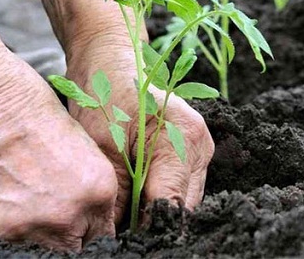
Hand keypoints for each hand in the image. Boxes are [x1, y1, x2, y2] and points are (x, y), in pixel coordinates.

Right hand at [0, 44, 117, 250]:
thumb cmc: (26, 103)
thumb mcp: (77, 140)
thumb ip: (87, 182)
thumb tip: (86, 208)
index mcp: (97, 189)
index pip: (102, 233)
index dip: (89, 228)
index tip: (79, 224)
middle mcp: (66, 214)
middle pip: (72, 247)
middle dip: (65, 232)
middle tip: (47, 208)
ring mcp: (24, 226)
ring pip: (37, 247)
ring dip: (31, 229)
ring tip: (18, 196)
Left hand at [66, 36, 214, 223]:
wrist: (111, 61)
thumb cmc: (104, 94)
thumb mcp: (103, 147)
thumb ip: (118, 196)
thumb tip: (118, 235)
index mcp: (184, 139)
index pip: (171, 205)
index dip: (147, 229)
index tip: (124, 240)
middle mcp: (200, 146)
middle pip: (183, 207)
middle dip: (152, 222)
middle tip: (120, 229)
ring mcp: (200, 149)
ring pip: (183, 200)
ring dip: (156, 210)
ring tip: (126, 214)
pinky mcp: (191, 152)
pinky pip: (179, 186)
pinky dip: (158, 196)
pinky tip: (137, 196)